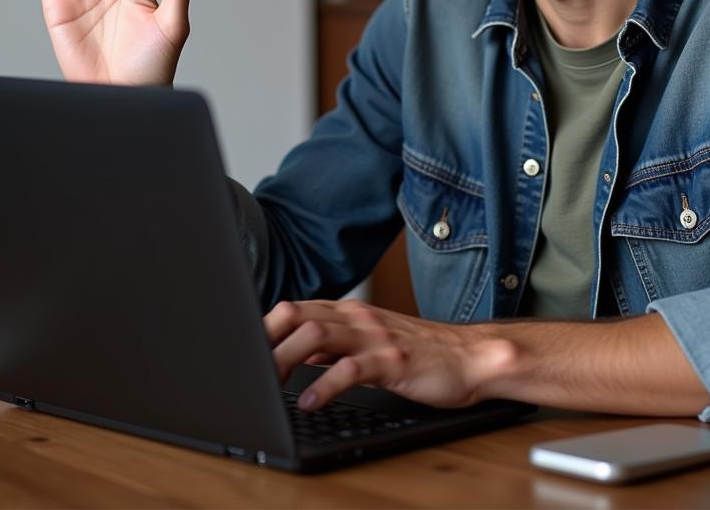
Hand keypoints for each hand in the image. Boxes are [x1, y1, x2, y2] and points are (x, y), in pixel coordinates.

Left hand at [264, 299, 515, 410]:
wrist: (467, 356)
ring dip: (287, 357)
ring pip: (319, 334)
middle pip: (300, 315)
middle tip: (249, 368)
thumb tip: (288, 350)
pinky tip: (309, 401)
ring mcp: (375, 337)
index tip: (243, 349)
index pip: (296, 308)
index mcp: (349, 313)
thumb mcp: (367, 342)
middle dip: (268, 339)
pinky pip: (351, 369)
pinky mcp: (393, 361)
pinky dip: (324, 385)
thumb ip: (331, 342)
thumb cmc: (415, 352)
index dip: (264, 326)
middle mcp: (358, 318)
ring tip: (268, 383)